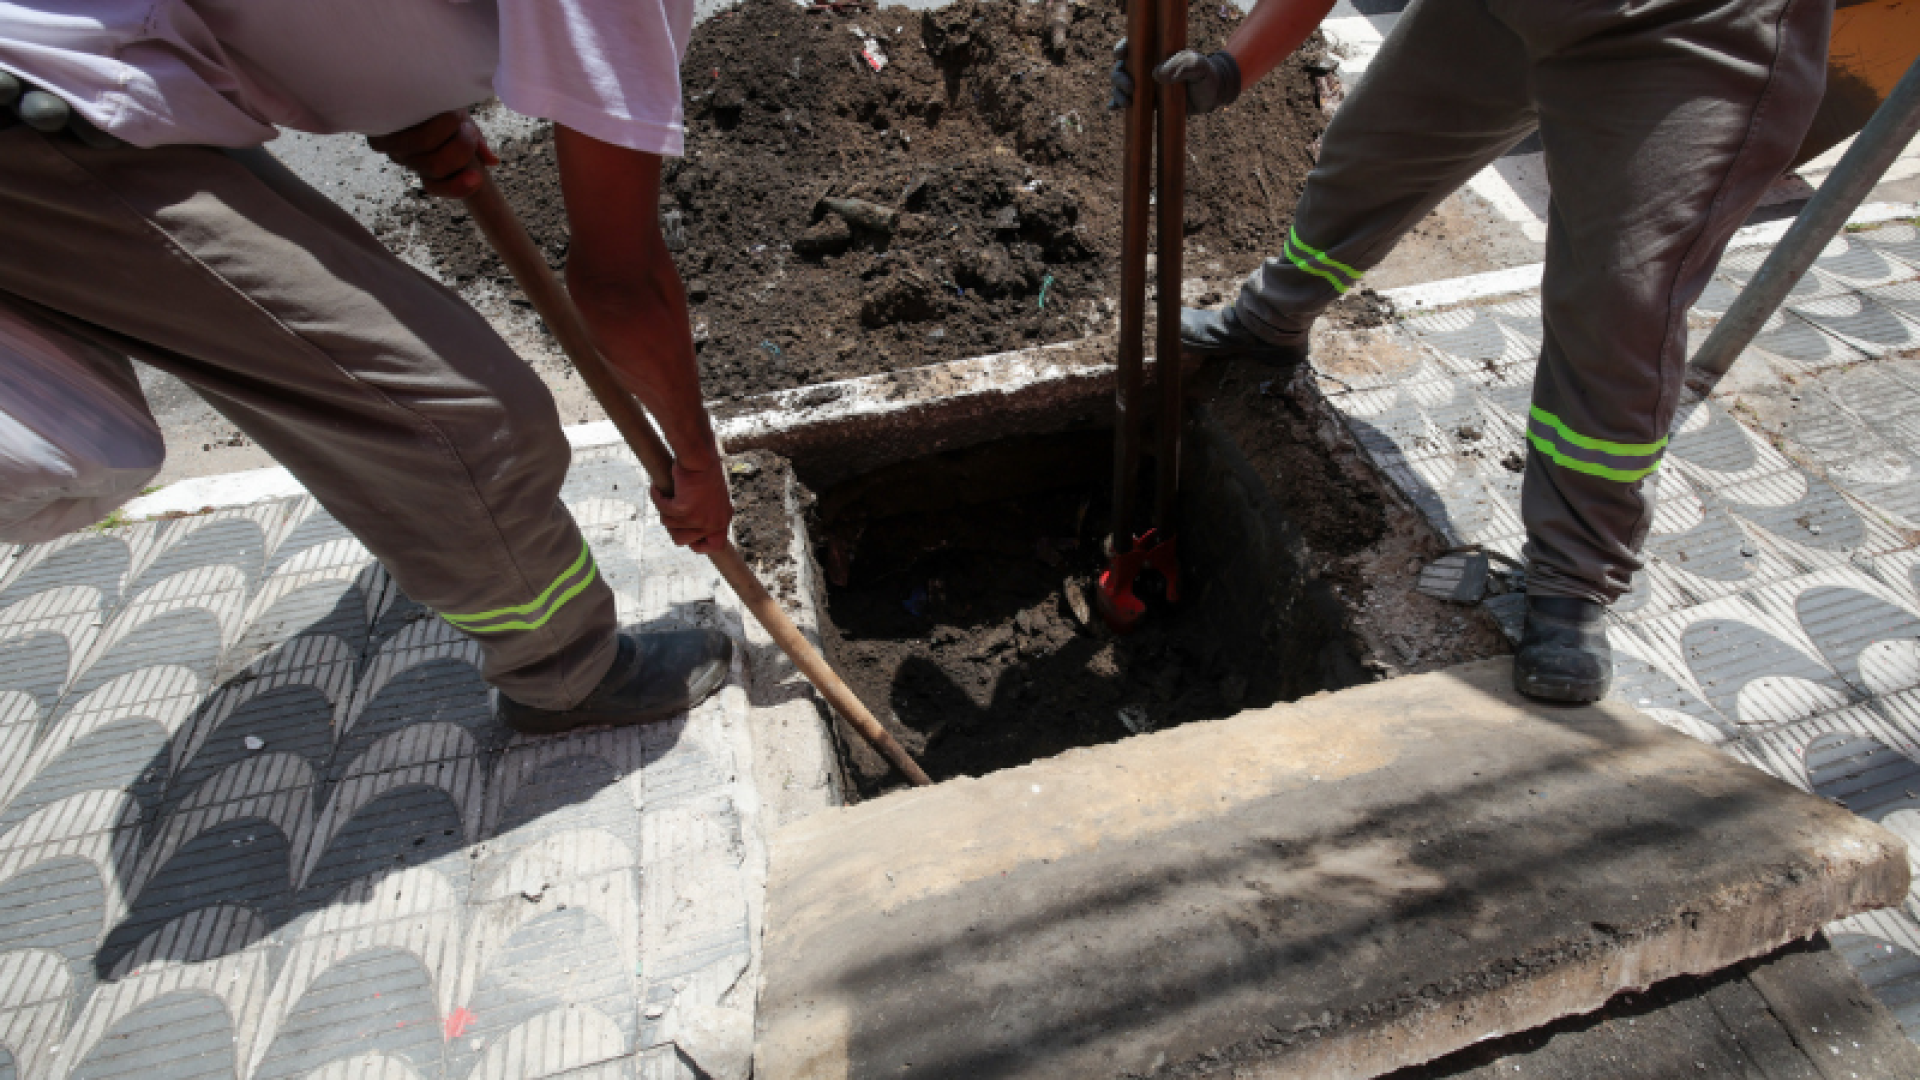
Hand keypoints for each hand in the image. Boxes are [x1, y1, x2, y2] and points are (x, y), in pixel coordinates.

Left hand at [368, 110, 498, 197]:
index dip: (457, 188)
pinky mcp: (376, 124)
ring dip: (446, 127)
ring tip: (455, 112)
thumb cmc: (440, 104)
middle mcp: (405, 158)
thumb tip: (492, 161)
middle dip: (460, 148)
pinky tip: (437, 105)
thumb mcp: (462, 124)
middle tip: (469, 129)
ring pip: (423, 145)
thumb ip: (475, 143)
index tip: (478, 178)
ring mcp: (389, 143)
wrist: (412, 79)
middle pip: (435, 167)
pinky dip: (428, 115)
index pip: (437, 187)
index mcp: (425, 165)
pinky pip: (405, 127)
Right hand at [651, 458, 733, 553]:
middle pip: (682, 540)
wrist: (700, 456)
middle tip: (670, 509)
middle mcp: (713, 522)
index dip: (698, 545)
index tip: (688, 536)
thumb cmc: (704, 470)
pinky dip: (657, 497)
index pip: (714, 546)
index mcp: (723, 519)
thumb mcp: (712, 497)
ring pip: (668, 524)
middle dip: (672, 525)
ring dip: (664, 507)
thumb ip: (706, 515)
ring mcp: (699, 518)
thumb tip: (689, 534)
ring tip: (667, 492)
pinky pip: (662, 510)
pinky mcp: (684, 510)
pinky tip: (656, 487)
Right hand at [1108, 41, 1241, 114]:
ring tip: (1127, 103)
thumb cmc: (1206, 75)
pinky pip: (1126, 103)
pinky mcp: (1146, 102)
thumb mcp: (1199, 66)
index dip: (1122, 48)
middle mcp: (1146, 67)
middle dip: (1119, 77)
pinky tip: (1113, 108)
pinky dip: (1116, 104)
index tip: (1121, 55)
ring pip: (1120, 86)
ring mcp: (1145, 85)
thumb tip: (1156, 75)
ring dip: (1118, 93)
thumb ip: (1182, 65)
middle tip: (1131, 88)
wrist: (1212, 95)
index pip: (1133, 46)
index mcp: (1156, 53)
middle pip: (1121, 67)